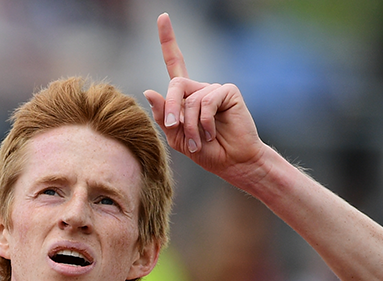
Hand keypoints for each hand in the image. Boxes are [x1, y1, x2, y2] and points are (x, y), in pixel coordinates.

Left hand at [142, 13, 263, 177]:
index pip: (175, 62)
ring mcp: (215, 88)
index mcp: (186, 95)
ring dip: (189, 125)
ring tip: (199, 141)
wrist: (232, 162)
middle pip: (175, 85)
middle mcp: (200, 87)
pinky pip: (206, 101)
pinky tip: (211, 132)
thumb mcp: (177, 137)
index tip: (162, 17)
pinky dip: (204, 121)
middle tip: (176, 129)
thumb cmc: (205, 151)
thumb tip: (150, 91)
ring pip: (190, 99)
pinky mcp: (228, 91)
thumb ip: (164, 117)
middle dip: (172, 109)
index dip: (168, 40)